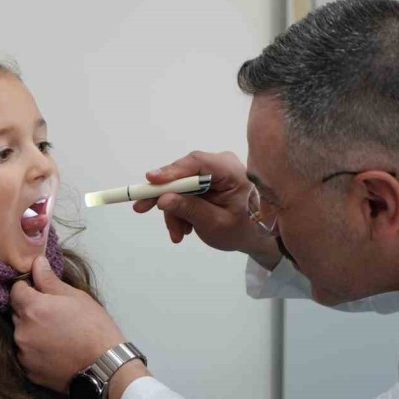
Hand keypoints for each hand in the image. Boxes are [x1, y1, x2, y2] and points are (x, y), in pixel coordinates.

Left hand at [11, 255, 126, 392]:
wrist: (104, 366)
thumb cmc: (94, 328)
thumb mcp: (76, 297)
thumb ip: (49, 281)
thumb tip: (36, 263)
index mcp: (32, 308)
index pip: (16, 290)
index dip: (28, 288)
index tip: (42, 293)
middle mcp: (21, 331)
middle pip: (17, 312)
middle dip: (30, 310)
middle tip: (54, 315)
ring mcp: (23, 353)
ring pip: (21, 334)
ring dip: (32, 331)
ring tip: (56, 335)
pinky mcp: (29, 371)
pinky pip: (26, 354)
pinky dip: (36, 351)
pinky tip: (55, 351)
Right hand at [132, 150, 278, 265]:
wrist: (257, 236)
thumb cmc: (244, 230)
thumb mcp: (215, 224)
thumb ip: (190, 210)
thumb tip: (163, 199)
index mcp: (231, 170)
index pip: (196, 162)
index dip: (171, 171)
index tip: (150, 181)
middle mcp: (220, 164)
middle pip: (182, 173)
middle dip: (165, 196)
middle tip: (141, 208)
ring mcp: (213, 172)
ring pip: (180, 186)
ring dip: (174, 211)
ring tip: (178, 234)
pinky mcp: (206, 181)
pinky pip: (185, 191)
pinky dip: (181, 210)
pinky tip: (184, 228)